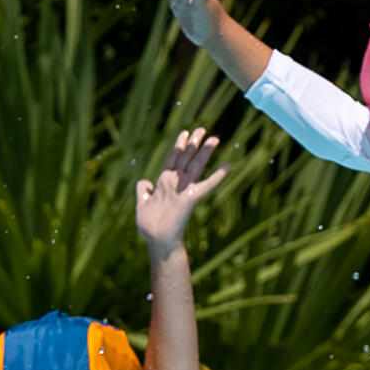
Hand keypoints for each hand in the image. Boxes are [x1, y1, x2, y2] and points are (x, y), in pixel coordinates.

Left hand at [135, 128, 226, 253]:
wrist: (157, 241)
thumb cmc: (149, 227)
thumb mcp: (141, 204)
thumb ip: (142, 191)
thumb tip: (144, 182)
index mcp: (164, 183)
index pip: (173, 159)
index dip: (178, 145)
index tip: (184, 132)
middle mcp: (176, 183)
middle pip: (186, 158)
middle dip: (193, 143)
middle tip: (202, 128)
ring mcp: (183, 190)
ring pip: (196, 166)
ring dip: (205, 152)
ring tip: (214, 138)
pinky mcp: (190, 198)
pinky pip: (206, 185)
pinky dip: (217, 176)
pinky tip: (228, 165)